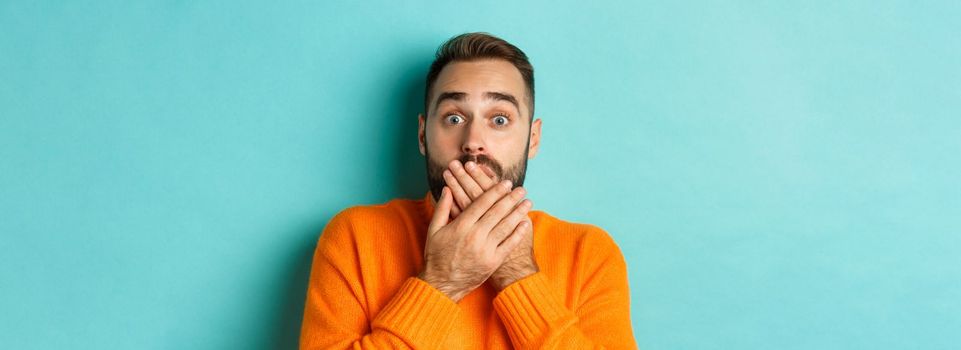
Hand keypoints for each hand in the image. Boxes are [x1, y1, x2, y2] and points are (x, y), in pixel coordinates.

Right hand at [443, 160, 538, 290]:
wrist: (443, 284)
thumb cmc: (436, 256)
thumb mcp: (434, 230)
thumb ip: (442, 208)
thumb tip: (447, 188)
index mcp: (460, 226)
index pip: (482, 204)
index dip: (495, 192)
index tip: (506, 183)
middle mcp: (474, 236)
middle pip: (497, 212)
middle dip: (511, 198)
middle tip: (521, 189)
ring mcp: (485, 250)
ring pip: (506, 226)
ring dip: (518, 212)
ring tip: (527, 202)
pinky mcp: (493, 262)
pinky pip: (509, 244)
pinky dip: (518, 233)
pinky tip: (525, 223)